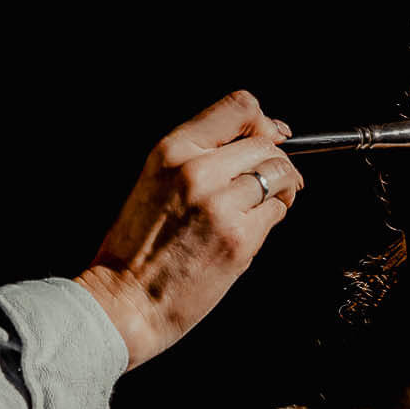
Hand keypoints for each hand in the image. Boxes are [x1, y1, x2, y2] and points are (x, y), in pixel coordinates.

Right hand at [75, 90, 305, 369]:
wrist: (126, 301)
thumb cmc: (136, 248)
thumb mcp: (155, 182)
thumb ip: (200, 158)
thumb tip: (260, 140)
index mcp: (172, 151)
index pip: (240, 108)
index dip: (264, 122)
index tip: (272, 136)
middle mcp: (198, 171)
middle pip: (267, 144)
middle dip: (278, 160)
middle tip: (276, 180)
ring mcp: (222, 205)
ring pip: (280, 175)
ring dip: (283, 188)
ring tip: (268, 203)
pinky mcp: (241, 240)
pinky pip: (277, 213)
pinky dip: (274, 217)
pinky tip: (254, 228)